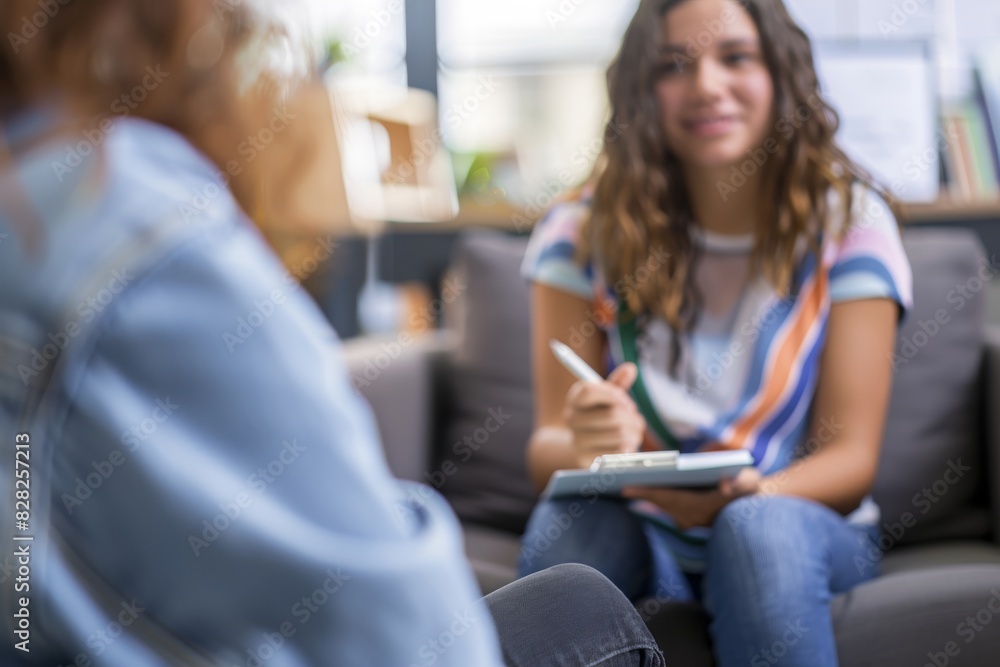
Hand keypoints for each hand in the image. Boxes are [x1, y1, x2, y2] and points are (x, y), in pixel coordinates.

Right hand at [564, 363, 645, 468]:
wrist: (581, 445)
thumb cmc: (598, 416)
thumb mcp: (605, 398)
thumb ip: (617, 384)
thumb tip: (630, 368)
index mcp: (575, 397)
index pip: (590, 390)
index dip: (613, 394)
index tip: (627, 402)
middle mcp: (571, 417)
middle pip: (612, 415)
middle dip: (632, 418)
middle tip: (637, 420)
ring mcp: (576, 439)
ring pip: (619, 434)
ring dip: (635, 433)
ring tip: (634, 432)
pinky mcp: (585, 458)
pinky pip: (618, 452)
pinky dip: (628, 447)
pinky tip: (627, 445)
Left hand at [621, 467, 761, 530]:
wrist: (755, 509)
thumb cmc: (751, 490)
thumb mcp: (751, 481)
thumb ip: (741, 482)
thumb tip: (726, 487)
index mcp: (704, 506)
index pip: (669, 498)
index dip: (647, 492)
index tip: (625, 487)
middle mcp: (693, 518)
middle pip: (660, 503)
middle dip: (639, 492)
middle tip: (615, 481)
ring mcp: (690, 521)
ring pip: (660, 506)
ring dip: (644, 496)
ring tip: (622, 481)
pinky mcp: (688, 518)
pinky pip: (665, 508)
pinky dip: (653, 498)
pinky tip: (640, 488)